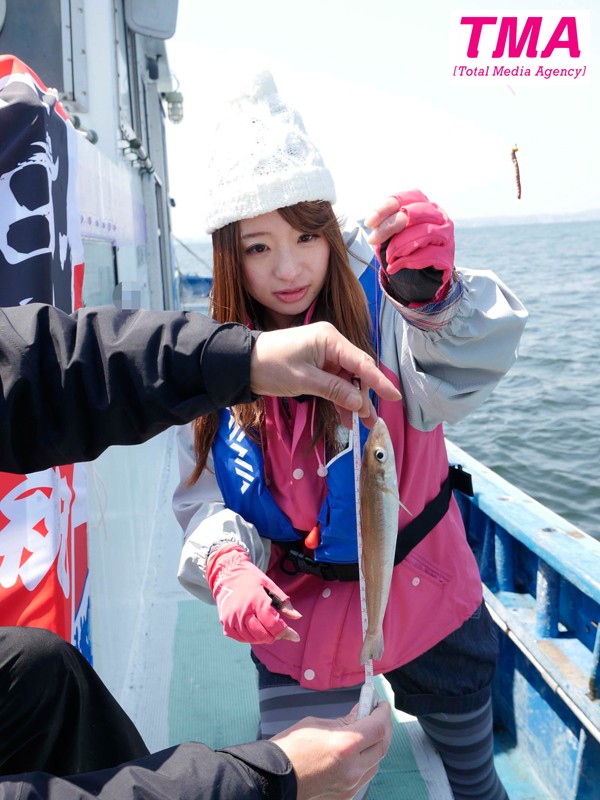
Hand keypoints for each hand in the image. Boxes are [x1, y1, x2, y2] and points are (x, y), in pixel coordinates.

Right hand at [206, 545, 300, 643]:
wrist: (226, 573)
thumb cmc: (250, 578)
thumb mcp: (269, 584)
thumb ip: (284, 602)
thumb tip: (297, 617)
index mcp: (256, 600)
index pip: (273, 624)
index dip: (286, 632)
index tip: (295, 636)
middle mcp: (242, 612)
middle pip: (263, 635)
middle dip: (275, 636)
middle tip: (280, 630)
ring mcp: (232, 619)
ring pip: (252, 639)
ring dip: (264, 638)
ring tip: (268, 629)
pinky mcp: (226, 624)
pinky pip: (241, 638)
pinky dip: (251, 638)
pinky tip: (255, 630)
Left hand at [250, 321, 400, 428]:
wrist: (243, 363)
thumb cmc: (271, 366)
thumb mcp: (305, 380)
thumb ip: (334, 390)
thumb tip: (359, 403)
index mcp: (330, 339)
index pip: (361, 362)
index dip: (379, 381)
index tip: (394, 397)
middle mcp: (330, 343)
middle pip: (356, 371)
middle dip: (363, 396)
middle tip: (369, 421)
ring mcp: (323, 353)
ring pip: (347, 379)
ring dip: (351, 400)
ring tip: (358, 424)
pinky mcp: (316, 363)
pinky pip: (335, 381)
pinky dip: (339, 398)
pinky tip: (343, 416)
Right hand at [272, 701, 392, 799]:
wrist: (274, 777)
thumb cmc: (292, 746)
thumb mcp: (319, 724)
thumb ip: (344, 721)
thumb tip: (360, 714)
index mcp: (346, 746)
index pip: (378, 728)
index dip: (382, 713)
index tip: (380, 703)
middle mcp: (353, 769)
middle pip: (382, 746)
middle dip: (383, 727)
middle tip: (377, 714)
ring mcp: (351, 786)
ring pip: (376, 763)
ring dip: (376, 746)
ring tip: (368, 732)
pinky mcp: (346, 796)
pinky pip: (364, 776)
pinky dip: (365, 762)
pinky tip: (357, 752)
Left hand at [365, 189, 454, 278]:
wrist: (421, 277)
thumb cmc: (405, 250)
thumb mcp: (392, 235)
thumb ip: (385, 226)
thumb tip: (372, 222)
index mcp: (424, 205)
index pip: (405, 198)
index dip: (384, 209)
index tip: (369, 223)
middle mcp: (439, 215)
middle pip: (412, 213)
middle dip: (389, 227)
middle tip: (373, 240)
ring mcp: (446, 235)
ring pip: (424, 233)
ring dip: (399, 246)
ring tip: (388, 257)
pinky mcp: (448, 255)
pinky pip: (429, 255)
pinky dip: (408, 261)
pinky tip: (395, 267)